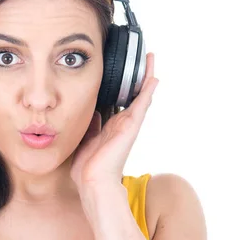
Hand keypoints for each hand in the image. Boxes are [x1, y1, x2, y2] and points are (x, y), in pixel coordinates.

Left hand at [70, 52, 158, 190]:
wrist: (92, 181)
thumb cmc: (87, 167)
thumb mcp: (85, 139)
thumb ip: (90, 124)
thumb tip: (91, 111)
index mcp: (110, 127)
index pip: (117, 101)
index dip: (120, 86)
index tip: (120, 71)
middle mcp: (121, 124)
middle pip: (132, 95)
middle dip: (136, 77)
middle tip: (141, 58)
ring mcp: (128, 124)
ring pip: (140, 96)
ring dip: (146, 77)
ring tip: (150, 58)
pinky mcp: (131, 126)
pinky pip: (142, 104)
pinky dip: (148, 91)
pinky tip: (154, 77)